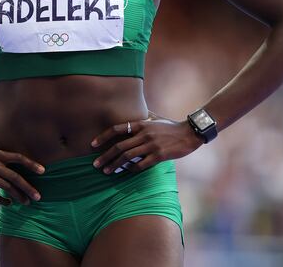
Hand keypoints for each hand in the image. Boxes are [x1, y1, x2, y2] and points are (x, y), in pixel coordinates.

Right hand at [0, 136, 44, 205]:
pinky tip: (10, 203)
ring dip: (18, 197)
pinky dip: (3, 201)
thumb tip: (17, 132)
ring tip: (27, 202)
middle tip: (38, 196)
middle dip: (28, 188)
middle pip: (15, 178)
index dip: (31, 164)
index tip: (43, 171)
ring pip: (6, 189)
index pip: (18, 158)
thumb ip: (3, 140)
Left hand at [90, 116, 204, 173]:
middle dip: (105, 156)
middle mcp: (144, 134)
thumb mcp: (156, 118)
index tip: (93, 145)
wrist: (190, 133)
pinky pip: (141, 164)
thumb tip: (136, 110)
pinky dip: (131, 169)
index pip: (117, 129)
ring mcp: (151, 145)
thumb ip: (144, 116)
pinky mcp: (159, 155)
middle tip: (95, 164)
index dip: (103, 137)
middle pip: (119, 146)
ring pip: (127, 157)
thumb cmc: (171, 126)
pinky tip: (126, 172)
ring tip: (106, 172)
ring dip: (115, 165)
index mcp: (141, 124)